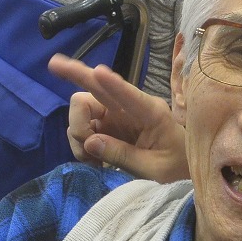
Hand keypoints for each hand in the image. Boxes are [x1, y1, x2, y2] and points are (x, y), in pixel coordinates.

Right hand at [49, 54, 190, 183]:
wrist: (181, 166)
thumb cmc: (177, 165)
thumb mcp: (155, 168)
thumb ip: (123, 155)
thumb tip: (90, 142)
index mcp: (152, 112)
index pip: (130, 95)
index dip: (112, 83)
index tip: (99, 72)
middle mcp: (130, 106)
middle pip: (96, 86)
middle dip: (76, 81)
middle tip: (60, 81)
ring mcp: (115, 114)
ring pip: (82, 108)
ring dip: (78, 133)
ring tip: (93, 161)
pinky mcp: (107, 125)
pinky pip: (83, 126)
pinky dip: (81, 143)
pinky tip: (93, 160)